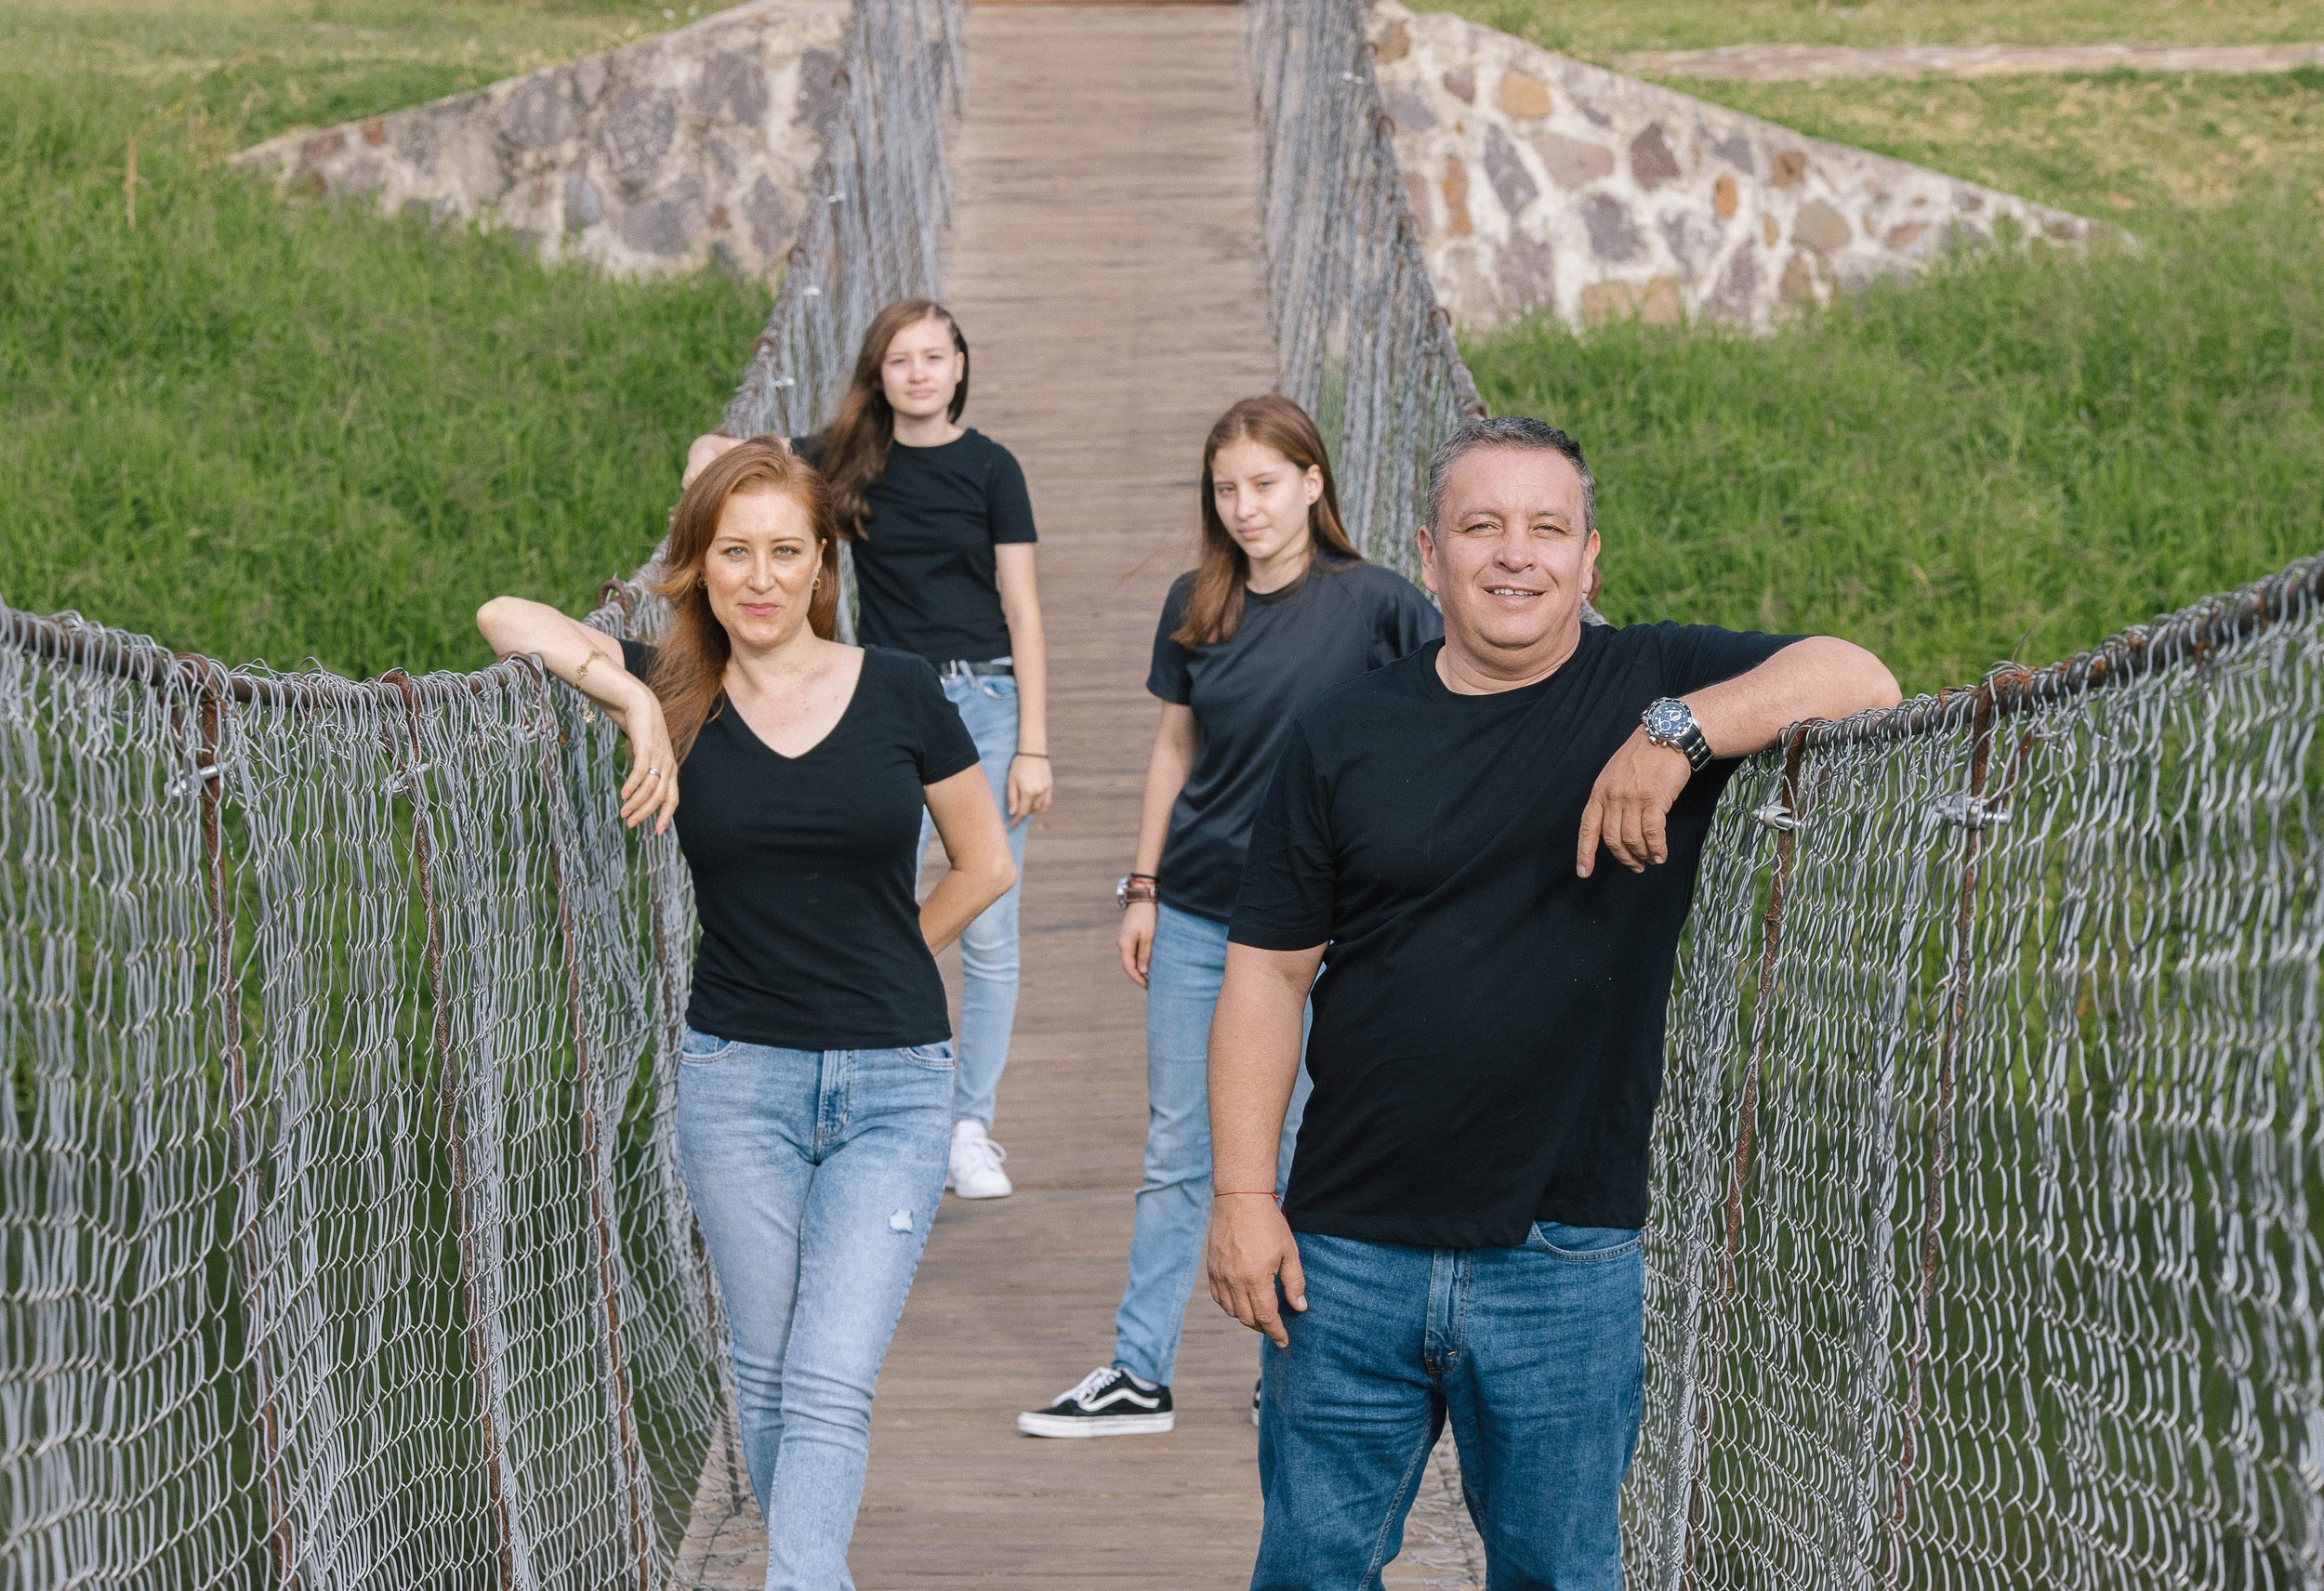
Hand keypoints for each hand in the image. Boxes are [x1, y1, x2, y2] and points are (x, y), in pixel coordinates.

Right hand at [616, 688, 679, 834]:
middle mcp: (668, 766)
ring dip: (637, 802)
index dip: (666, 816)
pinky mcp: (647, 748)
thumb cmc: (643, 735)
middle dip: (646, 813)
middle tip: (631, 825)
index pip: (672, 799)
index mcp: (671, 770)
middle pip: (660, 797)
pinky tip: (624, 795)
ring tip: (624, 812)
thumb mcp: (647, 757)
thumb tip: (636, 793)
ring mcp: (659, 757)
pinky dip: (632, 785)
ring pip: (650, 787)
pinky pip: (640, 772)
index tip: (658, 833)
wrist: (641, 706)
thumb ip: (645, 774)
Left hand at [1007, 752, 1052, 823]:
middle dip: (1023, 813)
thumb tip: (1012, 813)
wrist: (1033, 752)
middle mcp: (1039, 793)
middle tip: (1017, 814)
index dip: (1017, 820)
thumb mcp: (1011, 781)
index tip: (1013, 825)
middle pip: (1030, 810)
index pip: (1022, 811)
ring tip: (1026, 810)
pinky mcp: (1050, 786)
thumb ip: (1012, 798)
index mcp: (1028, 792)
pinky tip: (1040, 814)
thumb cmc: (1018, 765)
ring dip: (1032, 811)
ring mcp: (1046, 790)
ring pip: (1039, 807)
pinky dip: (1043, 808)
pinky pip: (1047, 802)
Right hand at [1118, 898, 1156, 986]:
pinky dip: (1142, 959)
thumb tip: (1143, 971)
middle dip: (1140, 976)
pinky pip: (1135, 951)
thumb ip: (1145, 953)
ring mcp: (1126, 939)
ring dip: (1141, 968)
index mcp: (1125, 944)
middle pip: (1130, 965)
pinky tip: (1151, 962)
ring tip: (1153, 976)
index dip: (1138, 979)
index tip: (1148, 987)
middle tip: (1152, 985)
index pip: (1129, 968)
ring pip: (1132, 958)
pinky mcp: (1131, 935)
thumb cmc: (1146, 915)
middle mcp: (1123, 943)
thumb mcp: (1148, 935)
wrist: (1142, 896)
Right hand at [1206, 1195, 1305, 1347]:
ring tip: (1260, 1315)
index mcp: (1256, 1278)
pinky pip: (1219, 1298)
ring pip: (1231, 1311)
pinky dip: (1230, 1306)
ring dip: (1246, 1318)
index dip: (1276, 1332)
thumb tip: (1299, 1307)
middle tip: (1275, 1327)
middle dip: (1263, 1328)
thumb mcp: (1289, 1252)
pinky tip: (1241, 1302)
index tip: (1283, 1341)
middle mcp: (1235, 1281)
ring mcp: (1220, 1276)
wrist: (1239, 1199)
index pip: (1267, 1317)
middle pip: (1248, 1318)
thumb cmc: (1268, 1224)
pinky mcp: (1211, 1269)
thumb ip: (1294, 1283)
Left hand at [1576, 726, 1690, 876]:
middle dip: (1624, 858)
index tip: (1584, 872)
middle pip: (1612, 839)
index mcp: (1599, 791)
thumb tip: (1615, 827)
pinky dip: (1657, 847)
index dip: (1585, 852)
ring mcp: (1632, 798)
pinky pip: (1652, 833)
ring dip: (1643, 855)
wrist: (1667, 735)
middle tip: (1637, 866)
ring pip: (1632, 839)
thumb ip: (1612, 798)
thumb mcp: (1616, 773)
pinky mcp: (1654, 799)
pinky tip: (1662, 854)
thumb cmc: (1644, 755)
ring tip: (1652, 860)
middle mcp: (1612, 796)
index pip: (1588, 827)